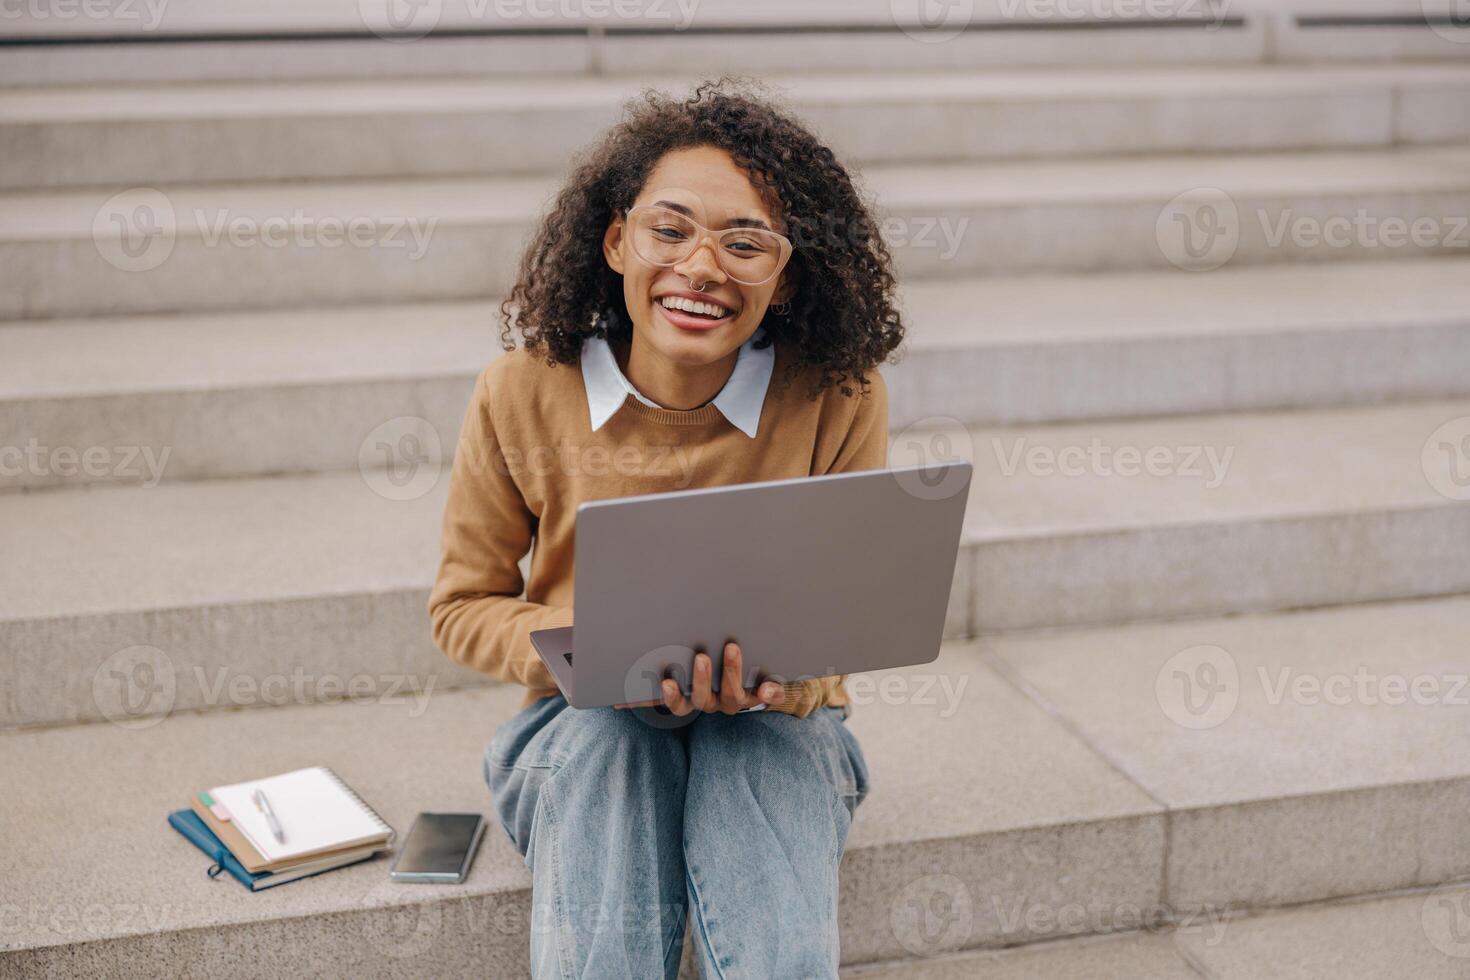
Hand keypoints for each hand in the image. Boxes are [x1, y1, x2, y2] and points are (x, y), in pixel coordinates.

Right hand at [614, 642, 782, 714]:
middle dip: (701, 679)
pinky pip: (766, 696)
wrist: (750, 680)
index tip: (667, 682)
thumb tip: (616, 695)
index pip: (676, 704)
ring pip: (732, 695)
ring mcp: (735, 700)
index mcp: (691, 700)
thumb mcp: (680, 676)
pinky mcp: (759, 694)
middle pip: (703, 699)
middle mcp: (712, 703)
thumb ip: (651, 685)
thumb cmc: (705, 671)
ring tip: (731, 648)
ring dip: (731, 672)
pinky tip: (771, 683)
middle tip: (701, 657)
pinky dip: (770, 692)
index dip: (672, 697)